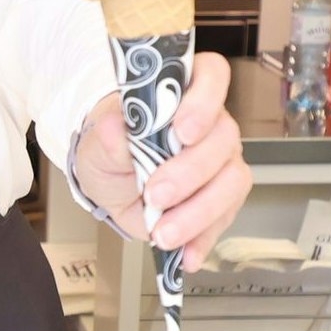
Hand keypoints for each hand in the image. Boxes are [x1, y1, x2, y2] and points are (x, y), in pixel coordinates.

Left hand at [76, 52, 250, 272]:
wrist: (112, 180)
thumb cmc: (112, 146)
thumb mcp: (99, 140)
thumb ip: (109, 134)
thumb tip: (115, 127)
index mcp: (184, 93)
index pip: (212, 76)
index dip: (204, 101)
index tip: (182, 130)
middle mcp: (212, 124)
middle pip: (223, 138)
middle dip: (190, 172)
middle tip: (156, 193)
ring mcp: (221, 162)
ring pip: (232, 182)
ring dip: (198, 212)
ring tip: (164, 232)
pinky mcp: (222, 199)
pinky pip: (225, 218)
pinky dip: (203, 239)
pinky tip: (186, 254)